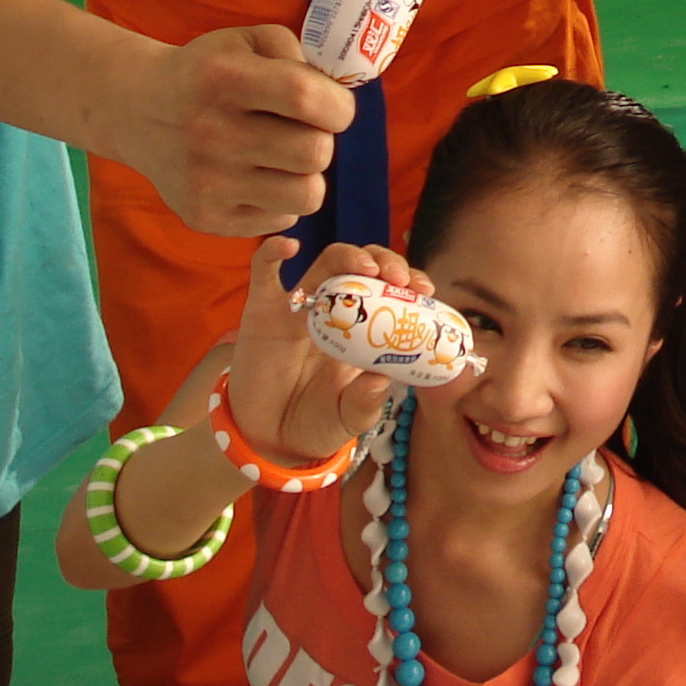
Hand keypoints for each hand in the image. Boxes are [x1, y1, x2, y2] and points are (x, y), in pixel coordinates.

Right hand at [111, 24, 352, 236]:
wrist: (139, 109)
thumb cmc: (212, 71)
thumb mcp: (252, 41)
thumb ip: (301, 57)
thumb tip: (340, 95)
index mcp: (224, 80)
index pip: (308, 98)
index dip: (339, 105)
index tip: (333, 105)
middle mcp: (211, 134)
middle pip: (316, 153)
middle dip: (323, 138)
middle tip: (303, 129)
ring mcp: (206, 182)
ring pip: (308, 196)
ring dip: (308, 174)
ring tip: (286, 155)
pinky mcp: (204, 217)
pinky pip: (282, 220)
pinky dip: (282, 199)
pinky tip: (259, 176)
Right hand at [228, 237, 411, 463]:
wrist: (266, 439)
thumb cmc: (314, 422)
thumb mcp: (349, 418)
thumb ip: (365, 402)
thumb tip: (381, 380)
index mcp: (364, 328)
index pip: (393, 289)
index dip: (410, 282)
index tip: (424, 291)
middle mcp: (335, 309)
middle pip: (365, 265)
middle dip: (387, 262)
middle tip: (399, 277)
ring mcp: (299, 306)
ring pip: (327, 261)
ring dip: (350, 255)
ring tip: (367, 267)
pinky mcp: (261, 311)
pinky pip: (262, 272)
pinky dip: (272, 251)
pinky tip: (288, 245)